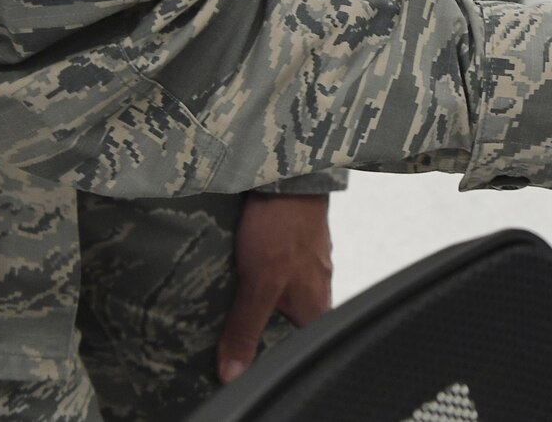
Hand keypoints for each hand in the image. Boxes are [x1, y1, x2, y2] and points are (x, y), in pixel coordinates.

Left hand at [218, 194, 332, 384]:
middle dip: (265, 328)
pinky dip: (263, 274)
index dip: (276, 356)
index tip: (248, 361)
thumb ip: (246, 329)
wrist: (291, 176)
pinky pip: (281, 269)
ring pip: (286, 293)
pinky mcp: (298, 240)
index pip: (301, 345)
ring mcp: (310, 261)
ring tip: (232, 301)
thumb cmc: (282, 228)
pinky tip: (243, 268)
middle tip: (232, 333)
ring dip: (263, 299)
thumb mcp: (259, 285)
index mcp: (316, 305)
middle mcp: (318, 285)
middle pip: (292, 320)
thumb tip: (233, 374)